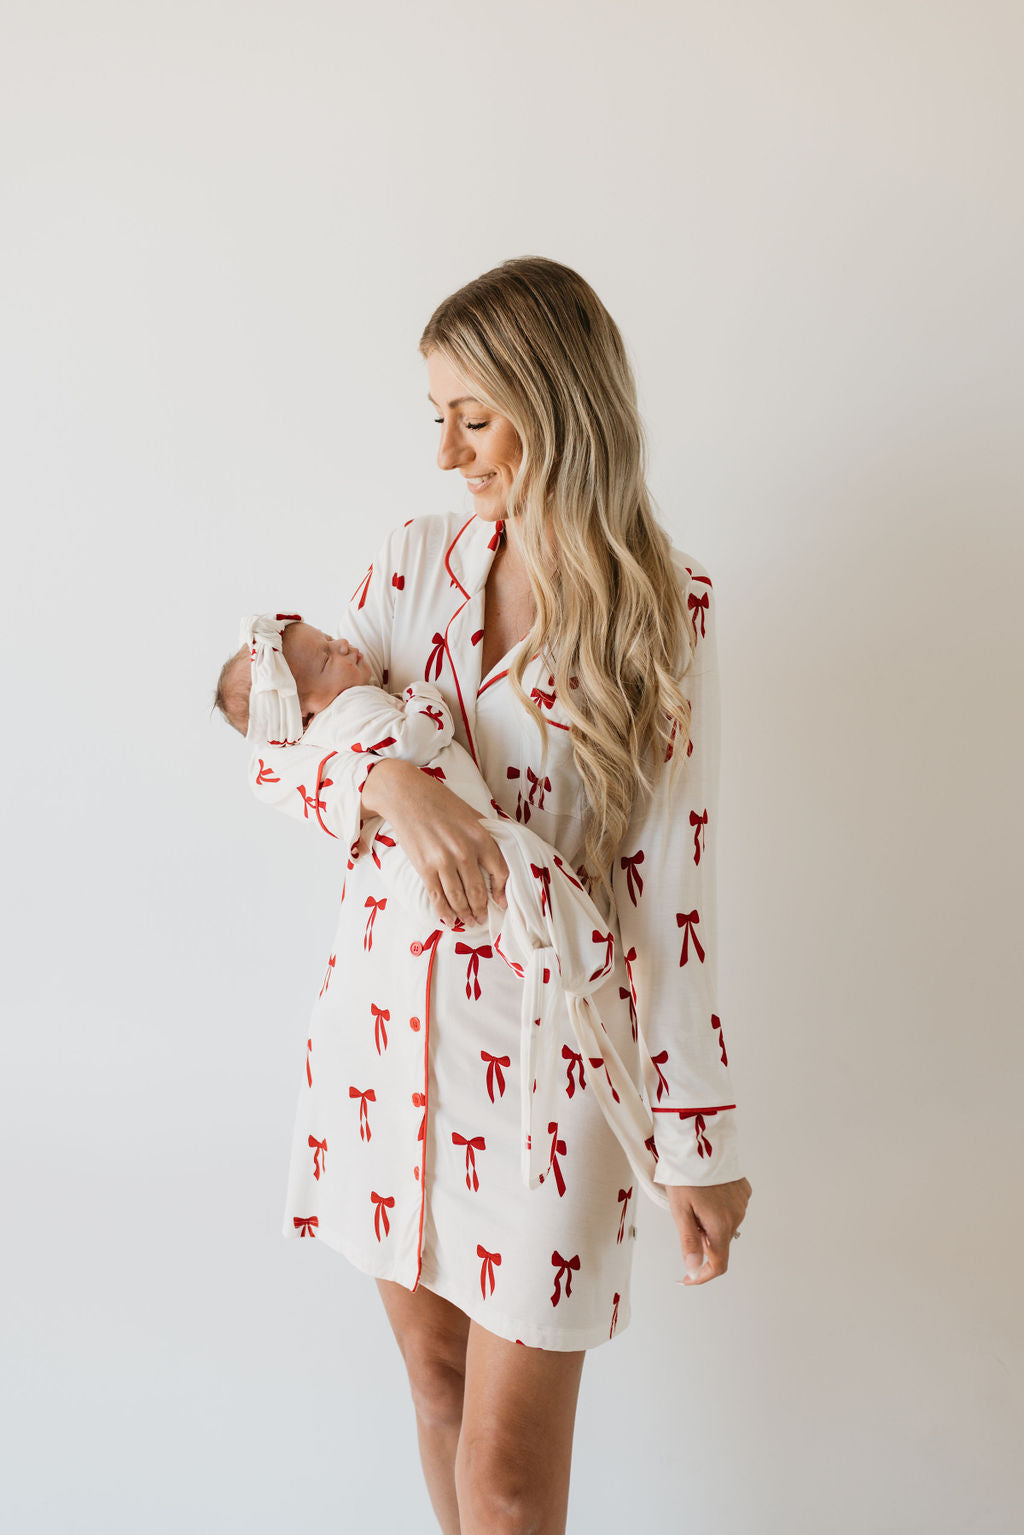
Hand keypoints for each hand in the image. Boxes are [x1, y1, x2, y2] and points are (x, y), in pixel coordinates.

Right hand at [361, 760, 508, 928]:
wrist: (404, 794)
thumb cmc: (438, 800)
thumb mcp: (469, 812)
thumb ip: (483, 832)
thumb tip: (496, 851)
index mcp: (480, 836)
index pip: (500, 871)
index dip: (501, 890)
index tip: (501, 901)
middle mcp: (464, 851)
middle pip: (478, 890)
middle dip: (481, 909)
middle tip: (482, 919)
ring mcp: (443, 861)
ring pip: (458, 898)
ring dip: (465, 914)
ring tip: (468, 922)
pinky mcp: (424, 867)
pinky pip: (437, 897)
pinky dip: (444, 912)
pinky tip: (449, 919)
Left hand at [665, 1177, 751, 1285]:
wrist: (699, 1142)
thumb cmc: (686, 1175)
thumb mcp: (680, 1210)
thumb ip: (689, 1241)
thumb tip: (693, 1268)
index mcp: (720, 1226)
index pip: (718, 1264)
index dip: (702, 1275)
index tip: (687, 1276)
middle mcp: (736, 1217)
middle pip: (719, 1243)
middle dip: (702, 1241)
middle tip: (684, 1218)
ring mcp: (742, 1203)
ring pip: (725, 1226)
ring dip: (710, 1224)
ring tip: (694, 1200)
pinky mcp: (743, 1190)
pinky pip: (731, 1208)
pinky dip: (719, 1209)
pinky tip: (707, 1193)